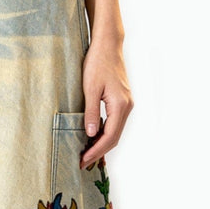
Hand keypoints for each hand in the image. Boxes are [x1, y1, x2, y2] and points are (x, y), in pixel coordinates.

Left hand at [79, 35, 133, 167]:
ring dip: (101, 144)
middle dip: (98, 151)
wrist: (107, 45)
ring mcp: (126, 104)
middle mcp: (127, 107)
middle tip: (82, 162)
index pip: (109, 136)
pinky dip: (104, 133)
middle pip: (114, 137)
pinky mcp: (122, 101)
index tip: (83, 160)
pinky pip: (114, 123)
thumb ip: (90, 112)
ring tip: (85, 153)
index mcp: (120, 105)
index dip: (96, 151)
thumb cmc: (97, 63)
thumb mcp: (89, 88)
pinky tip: (92, 138)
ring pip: (115, 131)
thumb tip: (90, 134)